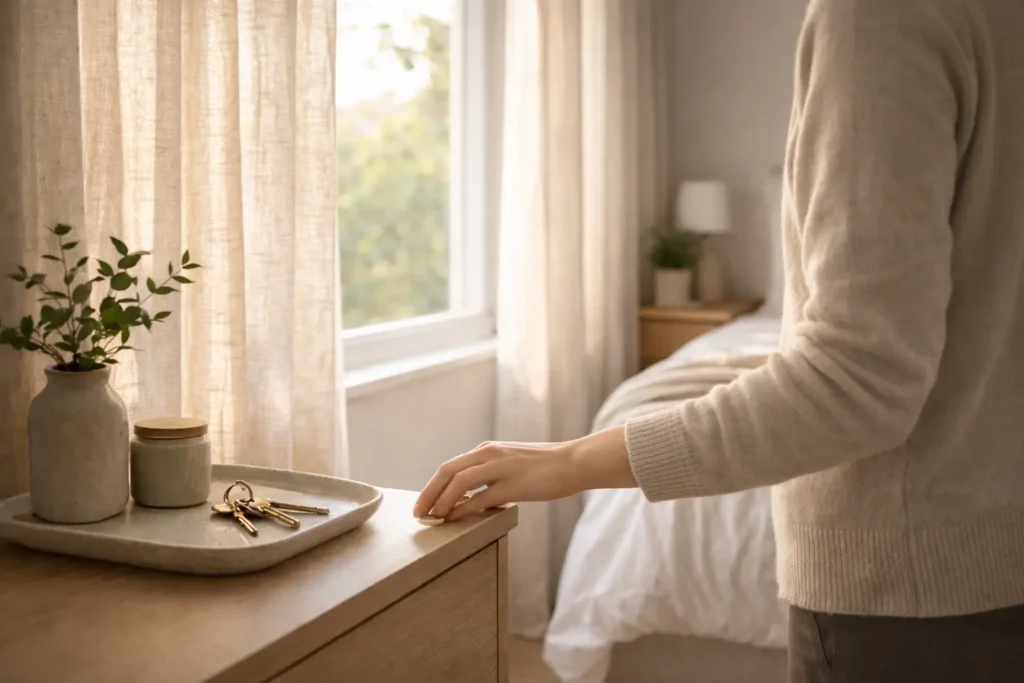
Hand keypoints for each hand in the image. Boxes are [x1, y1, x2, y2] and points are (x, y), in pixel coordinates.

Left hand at [413, 426, 635, 521]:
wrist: (574, 462)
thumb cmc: (545, 468)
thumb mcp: (512, 465)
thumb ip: (490, 476)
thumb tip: (469, 497)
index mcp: (488, 450)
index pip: (450, 466)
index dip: (433, 486)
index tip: (423, 503)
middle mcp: (490, 454)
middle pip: (447, 471)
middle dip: (429, 493)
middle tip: (418, 513)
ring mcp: (501, 468)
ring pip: (459, 482)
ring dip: (442, 501)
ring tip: (434, 518)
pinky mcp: (514, 485)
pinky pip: (480, 497)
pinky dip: (463, 508)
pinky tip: (455, 518)